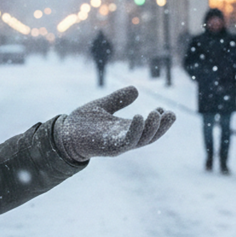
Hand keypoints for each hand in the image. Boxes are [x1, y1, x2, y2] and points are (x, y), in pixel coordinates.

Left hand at [54, 86, 175, 162]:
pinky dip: (136, 130)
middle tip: (171, 114)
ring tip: (156, 113)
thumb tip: (136, 89)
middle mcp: (124, 138)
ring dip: (152, 128)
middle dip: (162, 127)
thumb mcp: (103, 106)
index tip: (165, 109)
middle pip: (150, 136)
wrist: (64, 133)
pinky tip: (140, 116)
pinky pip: (127, 141)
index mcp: (124, 129)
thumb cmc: (82, 122)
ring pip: (142, 140)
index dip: (159, 121)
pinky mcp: (110, 147)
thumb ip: (118, 99)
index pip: (147, 127)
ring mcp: (118, 144)